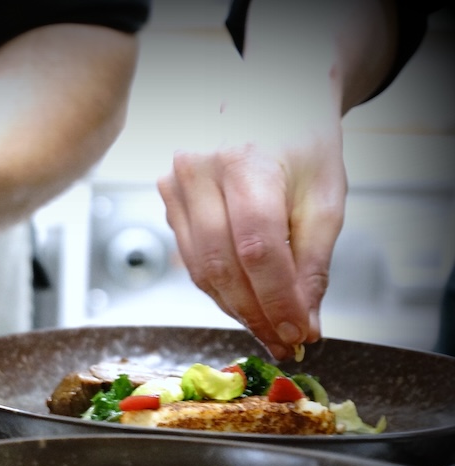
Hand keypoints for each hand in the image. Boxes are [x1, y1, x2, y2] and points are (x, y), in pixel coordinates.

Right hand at [158, 90, 346, 360]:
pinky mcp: (166, 200)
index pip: (257, 250)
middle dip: (256, 314)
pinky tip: (247, 299)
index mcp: (245, 163)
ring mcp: (174, 186)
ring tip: (269, 328)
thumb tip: (302, 321)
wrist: (265, 96)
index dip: (276, 300)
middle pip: (222, 266)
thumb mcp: (325, 194)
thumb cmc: (300, 139)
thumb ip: (314, 260)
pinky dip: (221, 287)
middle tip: (284, 342)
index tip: (297, 334)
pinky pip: (191, 260)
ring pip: (201, 271)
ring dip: (237, 308)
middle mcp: (198, 173)